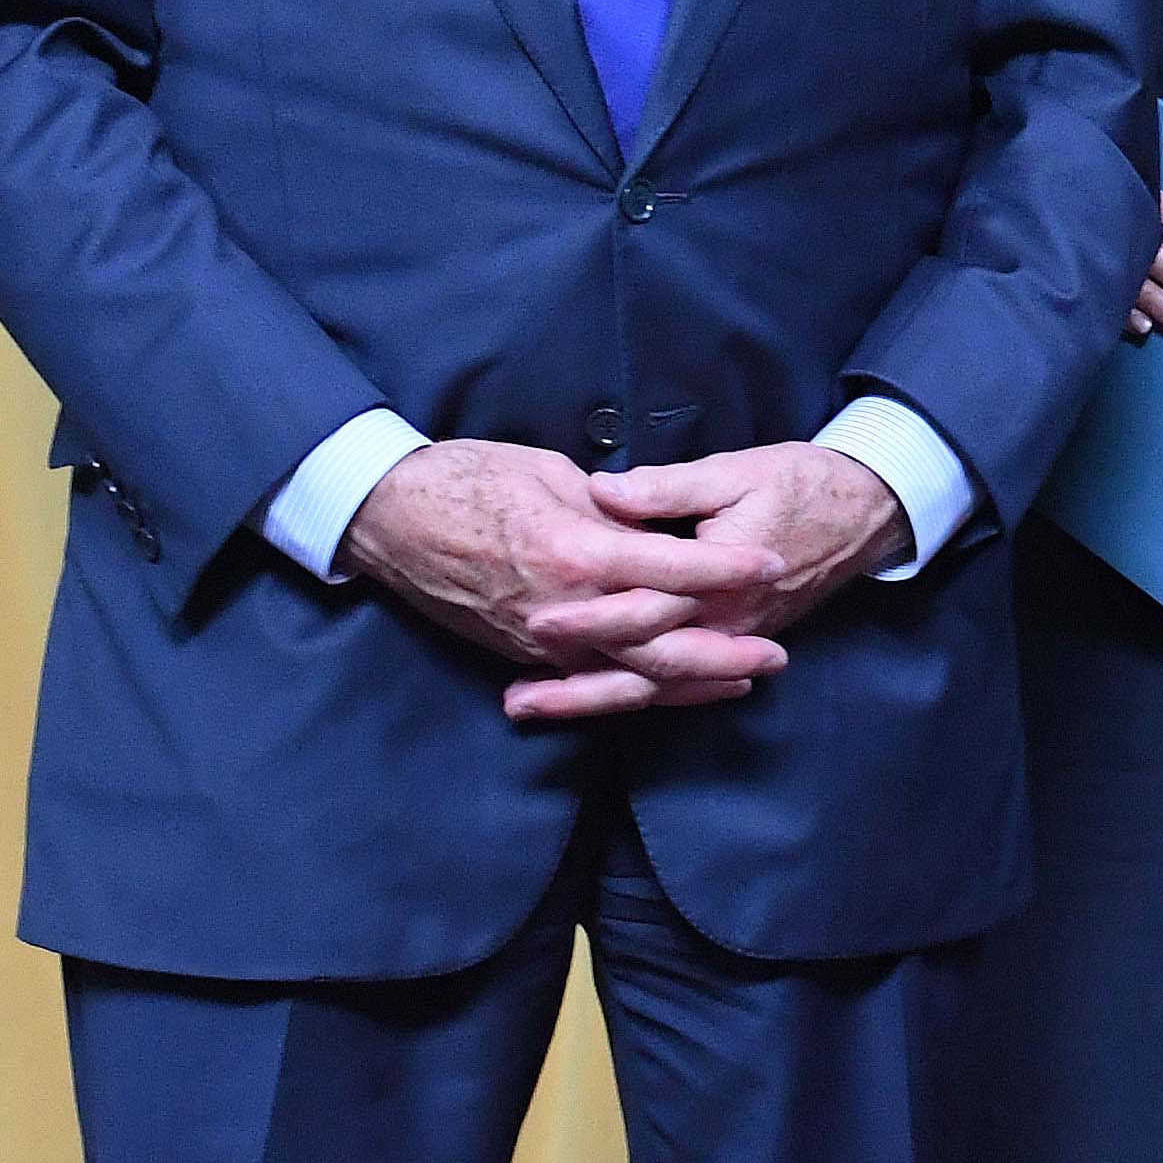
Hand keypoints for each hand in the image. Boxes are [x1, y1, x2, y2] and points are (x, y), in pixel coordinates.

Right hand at [341, 437, 788, 720]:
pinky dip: (634, 688)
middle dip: (722, 653)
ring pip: (627, 675)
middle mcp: (563, 607)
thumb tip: (657, 523)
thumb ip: (612, 507)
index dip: (726, 568)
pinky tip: (672, 690)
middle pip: (659, 645)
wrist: (386, 515)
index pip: (669, 568)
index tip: (773, 562)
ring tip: (744, 679)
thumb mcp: (550, 473)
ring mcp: (539, 639)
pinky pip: (587, 681)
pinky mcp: (520, 654)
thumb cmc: (466, 478)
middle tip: (776, 653)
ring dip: (689, 682)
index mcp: (574, 550)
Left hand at [547, 441, 908, 721]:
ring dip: (594, 700)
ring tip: (531, 707)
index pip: (645, 609)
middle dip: (577, 686)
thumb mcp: (737, 472)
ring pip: (657, 685)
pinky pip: (678, 680)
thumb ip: (667, 486)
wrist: (868, 510)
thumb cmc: (803, 483)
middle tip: (517, 698)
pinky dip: (633, 693)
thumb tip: (602, 492)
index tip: (535, 616)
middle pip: (643, 668)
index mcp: (719, 581)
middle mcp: (724, 622)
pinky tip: (589, 695)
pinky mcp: (733, 637)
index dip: (590, 616)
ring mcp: (731, 636)